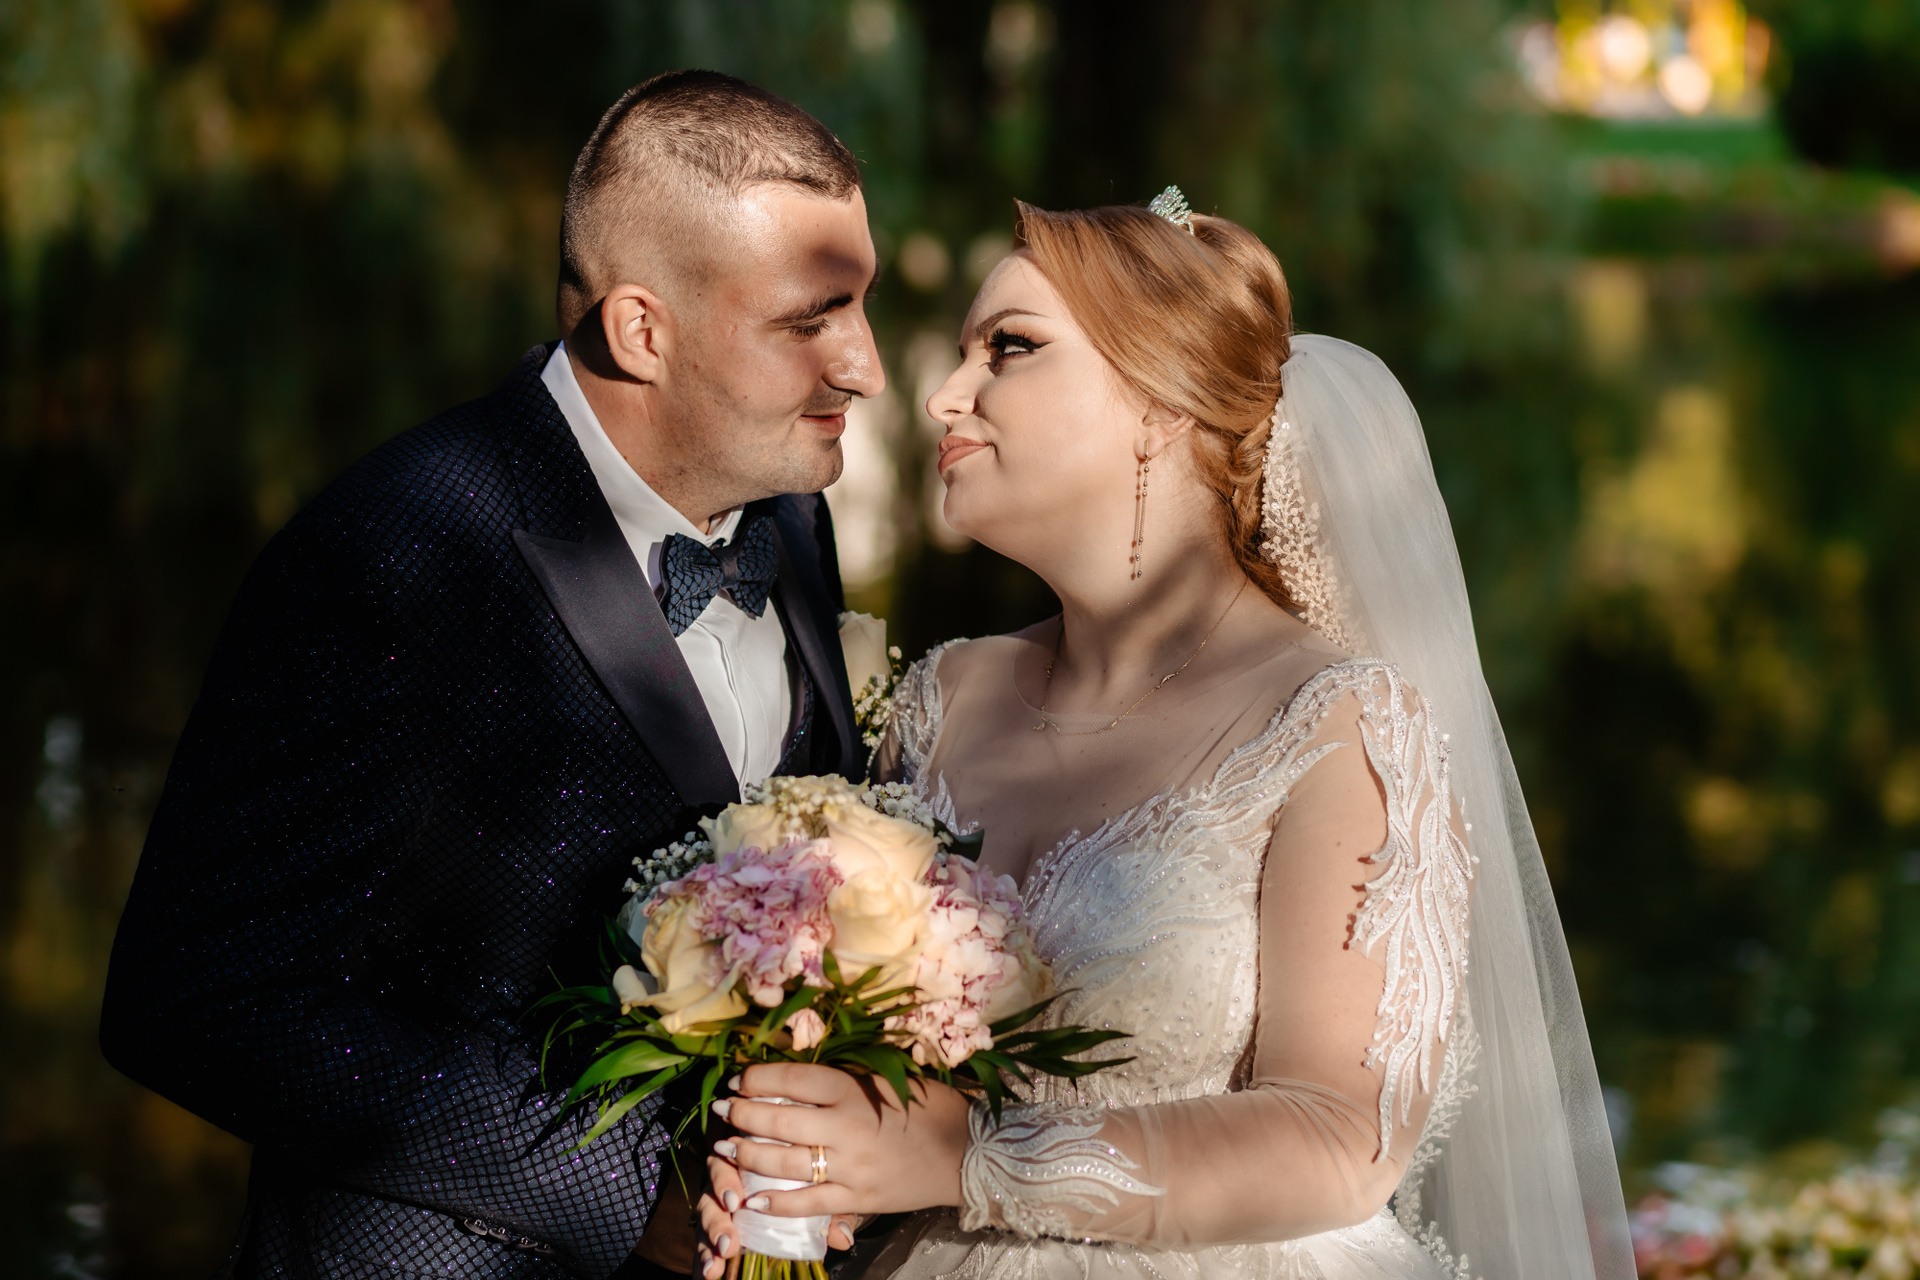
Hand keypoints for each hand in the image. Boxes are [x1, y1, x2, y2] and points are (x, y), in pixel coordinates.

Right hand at [695, 1157, 856, 1279]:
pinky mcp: (712, 1230)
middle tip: (728, 1243)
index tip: (735, 1201)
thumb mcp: (820, 1196)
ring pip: (704, 1222)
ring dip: (708, 1245)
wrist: (794, 1201)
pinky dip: (703, 1259)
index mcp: (746, 1165)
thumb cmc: (805, 1187)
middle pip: (710, 1198)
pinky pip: (703, 1244)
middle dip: (716, 1222)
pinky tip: (708, 1274)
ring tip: (714, 1267)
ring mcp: (717, 1208)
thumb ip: (829, 1214)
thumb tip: (843, 1238)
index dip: (725, 1183)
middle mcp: (725, 1184)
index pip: (728, 1166)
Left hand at [705, 1062, 969, 1219]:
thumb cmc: (930, 1108)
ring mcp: (851, 1167)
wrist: (969, 1152)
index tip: (739, 1079)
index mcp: (856, 1090)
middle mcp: (848, 1127)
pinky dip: (776, 1203)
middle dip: (743, 1114)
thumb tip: (798, 1079)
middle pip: (780, 1120)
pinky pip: (808, 1202)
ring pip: (785, 1162)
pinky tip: (751, 1200)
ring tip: (726, 1148)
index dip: (758, 1078)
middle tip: (722, 1110)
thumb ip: (845, 1082)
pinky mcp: (858, 1199)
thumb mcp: (888, 1080)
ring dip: (749, 1155)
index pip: (793, 1079)